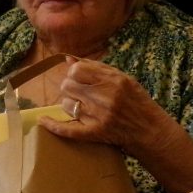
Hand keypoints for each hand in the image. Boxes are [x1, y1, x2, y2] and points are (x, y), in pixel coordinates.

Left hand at [37, 58, 169, 156]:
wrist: (150, 131)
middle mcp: (104, 97)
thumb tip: (68, 59)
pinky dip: (52, 125)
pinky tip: (43, 121)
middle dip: (70, 88)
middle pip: (67, 86)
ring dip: (71, 104)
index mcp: (113, 80)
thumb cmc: (138, 102)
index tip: (80, 78)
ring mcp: (98, 116)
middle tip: (80, 93)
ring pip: (66, 104)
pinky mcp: (94, 133)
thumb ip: (97, 68)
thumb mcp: (123, 79)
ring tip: (84, 108)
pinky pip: (66, 129)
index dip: (75, 73)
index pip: (77, 70)